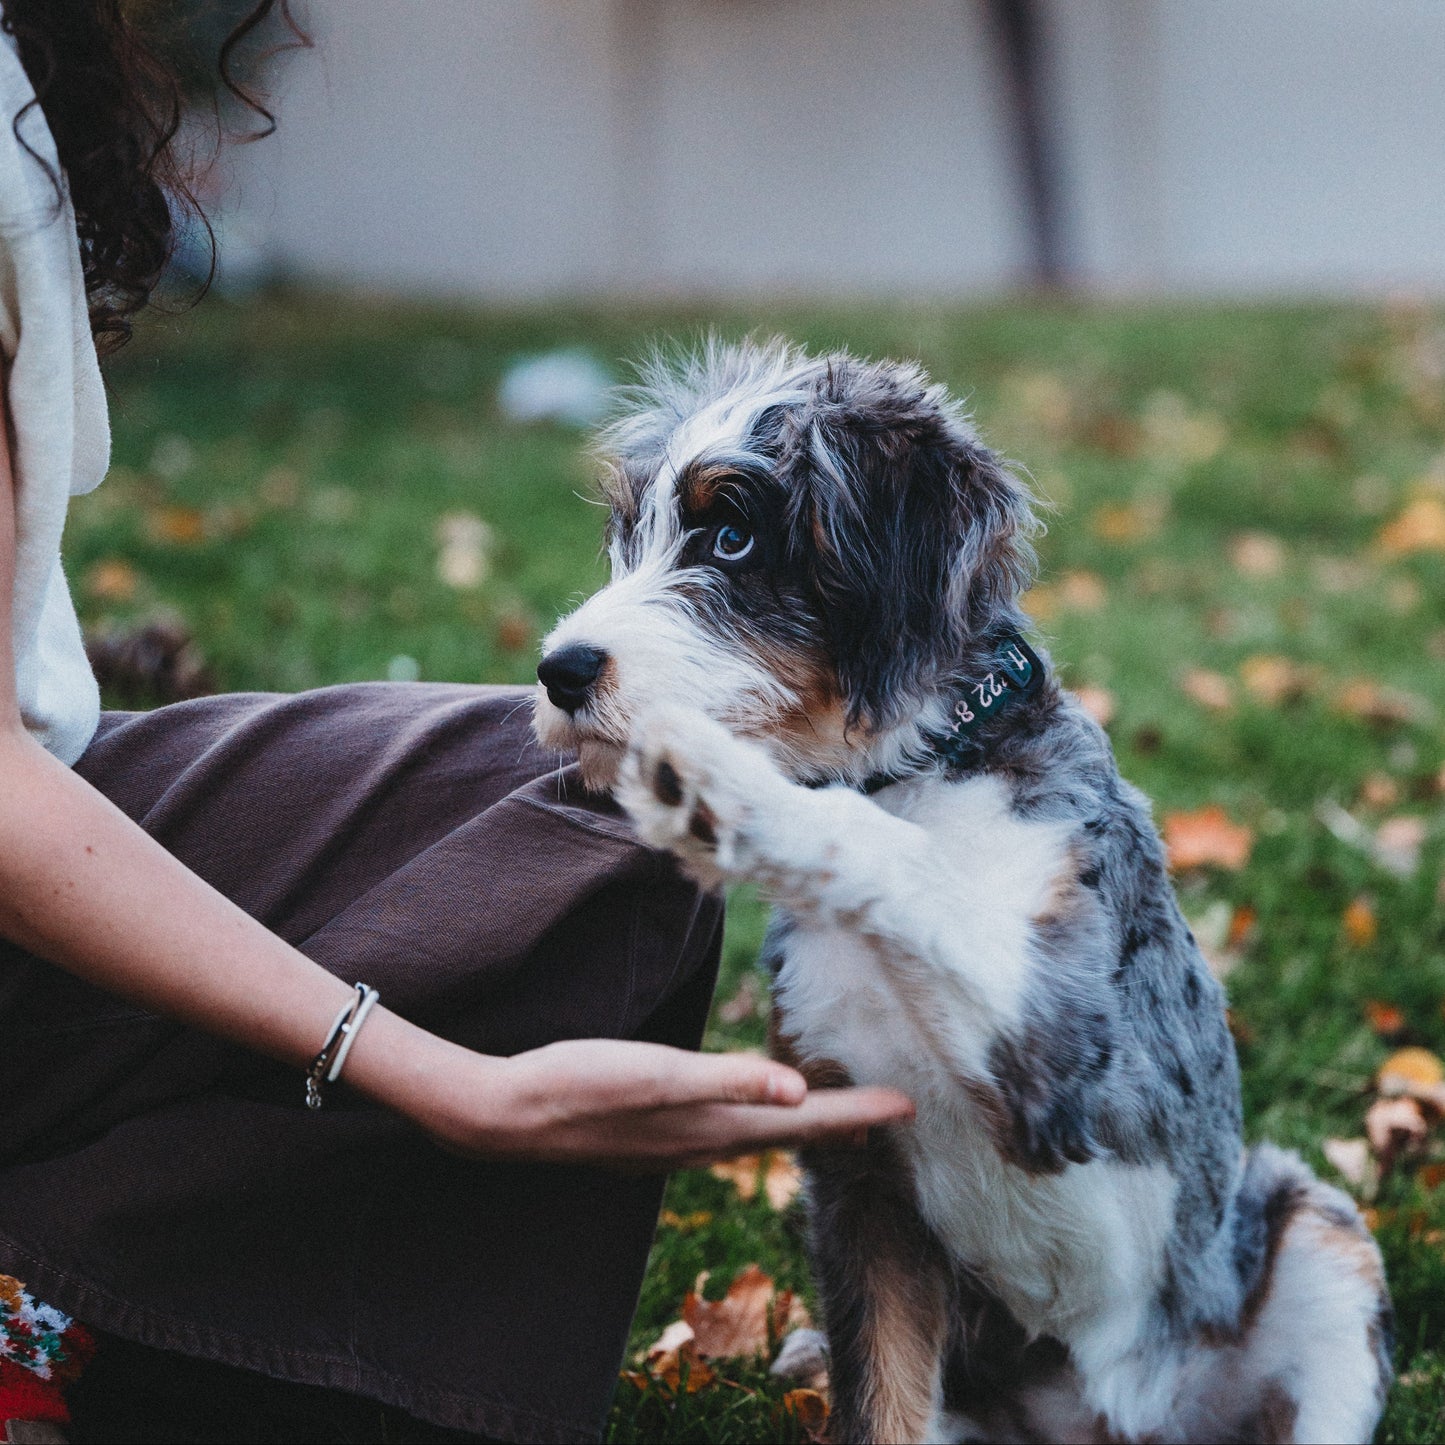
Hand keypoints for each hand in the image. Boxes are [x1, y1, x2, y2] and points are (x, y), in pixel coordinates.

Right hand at [412, 1036, 914, 1169]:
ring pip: (757, 1139)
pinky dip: (756, 1125)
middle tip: (890, 1113)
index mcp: (713, 1126)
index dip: (859, 1114)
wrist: (508, 1115)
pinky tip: (745, 1117)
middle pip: (791, 1136)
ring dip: (803, 1129)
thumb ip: (727, 1080)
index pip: (806, 1123)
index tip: (911, 1107)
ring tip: (836, 1118)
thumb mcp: (656, 1074)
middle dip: (844, 1125)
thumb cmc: (581, 1085)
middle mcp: (702, 1145)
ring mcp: (674, 1147)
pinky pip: (724, 1135)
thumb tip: (799, 1090)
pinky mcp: (649, 1139)